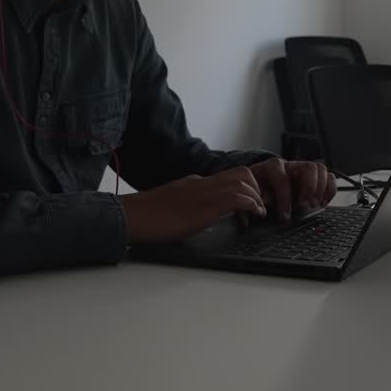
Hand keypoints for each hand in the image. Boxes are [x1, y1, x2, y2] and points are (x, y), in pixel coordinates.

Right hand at [119, 167, 266, 243]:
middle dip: (255, 188)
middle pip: (240, 173)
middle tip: (258, 207)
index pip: (227, 178)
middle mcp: (202, 182)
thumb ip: (188, 206)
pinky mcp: (205, 205)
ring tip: (259, 213)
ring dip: (257, 197)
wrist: (131, 216)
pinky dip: (251, 205)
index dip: (243, 190)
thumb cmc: (146, 217)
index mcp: (194, 183)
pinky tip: (254, 216)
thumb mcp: (172, 207)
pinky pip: (238, 197)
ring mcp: (204, 191)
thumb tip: (200, 217)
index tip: (248, 206)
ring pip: (243, 181)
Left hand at [248, 158, 336, 222]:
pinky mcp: (314, 177)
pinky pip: (329, 177)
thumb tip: (250, 216)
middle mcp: (290, 166)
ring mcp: (303, 169)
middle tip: (307, 205)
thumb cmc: (257, 189)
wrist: (262, 182)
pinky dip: (330, 190)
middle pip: (308, 167)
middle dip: (309, 188)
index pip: (282, 177)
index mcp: (272, 168)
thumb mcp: (252, 195)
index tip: (285, 217)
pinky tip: (323, 203)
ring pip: (320, 169)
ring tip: (315, 204)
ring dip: (321, 188)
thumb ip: (250, 204)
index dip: (284, 198)